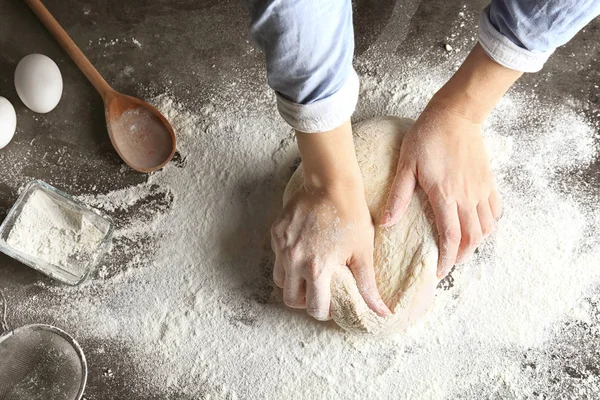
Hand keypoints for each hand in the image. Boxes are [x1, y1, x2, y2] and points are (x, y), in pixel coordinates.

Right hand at [272, 184, 390, 319]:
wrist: (331, 183)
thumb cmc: (351, 216)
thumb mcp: (363, 253)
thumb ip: (367, 287)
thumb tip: (383, 313)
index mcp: (316, 269)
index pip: (314, 309)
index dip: (324, 311)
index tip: (332, 302)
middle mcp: (294, 260)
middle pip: (291, 300)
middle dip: (305, 300)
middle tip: (319, 290)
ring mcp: (282, 246)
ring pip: (280, 280)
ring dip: (293, 283)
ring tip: (309, 273)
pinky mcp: (276, 233)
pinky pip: (277, 257)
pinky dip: (288, 260)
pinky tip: (304, 250)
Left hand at [381, 105, 500, 277]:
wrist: (457, 114)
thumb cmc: (428, 137)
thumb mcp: (406, 165)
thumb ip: (398, 196)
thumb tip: (386, 223)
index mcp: (445, 195)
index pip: (451, 237)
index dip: (446, 260)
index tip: (439, 272)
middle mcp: (467, 196)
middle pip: (472, 239)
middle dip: (461, 257)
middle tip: (448, 263)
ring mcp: (481, 189)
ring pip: (487, 228)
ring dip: (475, 243)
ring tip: (461, 248)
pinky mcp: (488, 181)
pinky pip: (495, 210)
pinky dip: (489, 224)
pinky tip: (477, 226)